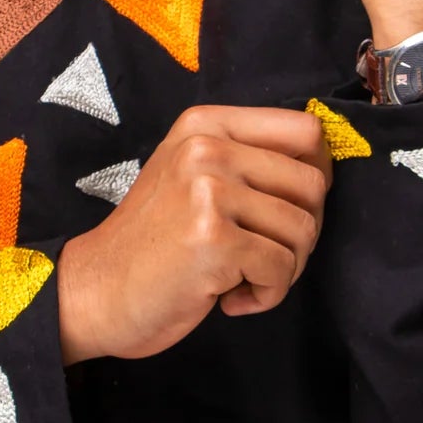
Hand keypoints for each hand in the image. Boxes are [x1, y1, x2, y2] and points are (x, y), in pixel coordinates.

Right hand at [57, 105, 330, 363]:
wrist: (97, 291)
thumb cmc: (154, 241)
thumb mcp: (191, 175)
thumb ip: (247, 158)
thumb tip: (325, 164)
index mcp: (205, 124)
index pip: (306, 131)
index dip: (316, 175)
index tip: (289, 208)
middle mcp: (207, 148)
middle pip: (313, 184)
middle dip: (302, 231)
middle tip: (264, 255)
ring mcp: (209, 191)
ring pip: (304, 229)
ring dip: (285, 268)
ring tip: (243, 276)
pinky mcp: (214, 240)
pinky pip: (282, 269)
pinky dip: (266, 295)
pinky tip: (230, 298)